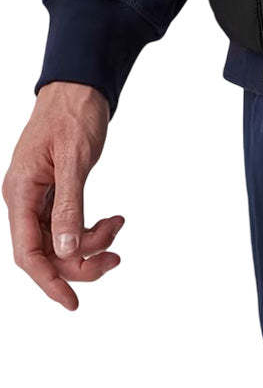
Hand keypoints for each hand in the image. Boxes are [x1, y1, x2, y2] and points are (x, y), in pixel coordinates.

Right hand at [3, 82, 123, 310]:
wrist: (80, 85)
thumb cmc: (73, 112)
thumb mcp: (74, 159)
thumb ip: (68, 205)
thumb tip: (64, 251)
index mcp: (20, 192)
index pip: (27, 253)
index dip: (48, 282)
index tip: (72, 303)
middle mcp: (24, 199)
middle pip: (46, 253)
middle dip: (80, 261)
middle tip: (116, 256)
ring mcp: (38, 197)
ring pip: (59, 242)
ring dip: (90, 245)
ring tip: (118, 227)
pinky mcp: (54, 193)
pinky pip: (68, 225)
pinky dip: (91, 229)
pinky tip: (113, 221)